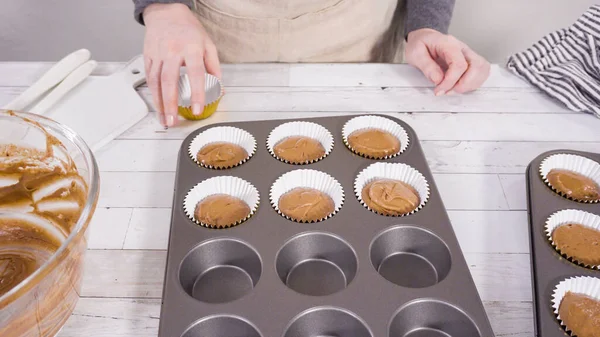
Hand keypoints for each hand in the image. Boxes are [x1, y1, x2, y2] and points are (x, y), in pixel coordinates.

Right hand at [143, 3, 220, 126]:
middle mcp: (173, 51)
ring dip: (159, 103)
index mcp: (191, 48)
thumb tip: (220, 88)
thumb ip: (214, 67)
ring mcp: (158, 54)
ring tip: (165, 119)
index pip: (196, 74)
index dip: (197, 93)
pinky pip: (149, 78)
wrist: (167, 13)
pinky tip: (158, 106)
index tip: (198, 109)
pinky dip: (153, 94)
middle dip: (171, 103)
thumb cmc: (189, 30)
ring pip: (156, 82)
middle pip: (170, 80)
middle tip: (173, 120)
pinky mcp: (148, 56)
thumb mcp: (208, 44)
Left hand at [405, 28, 489, 95]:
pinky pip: (481, 73)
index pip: (459, 64)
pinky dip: (472, 83)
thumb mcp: (415, 53)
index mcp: (449, 44)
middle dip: (464, 84)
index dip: (451, 81)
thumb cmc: (420, 44)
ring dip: (470, 85)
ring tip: (452, 89)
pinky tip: (459, 86)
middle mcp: (462, 48)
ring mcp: (467, 54)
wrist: (423, 38)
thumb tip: (438, 80)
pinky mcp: (469, 61)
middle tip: (448, 91)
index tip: (439, 90)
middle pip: (477, 66)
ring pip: (482, 70)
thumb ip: (427, 66)